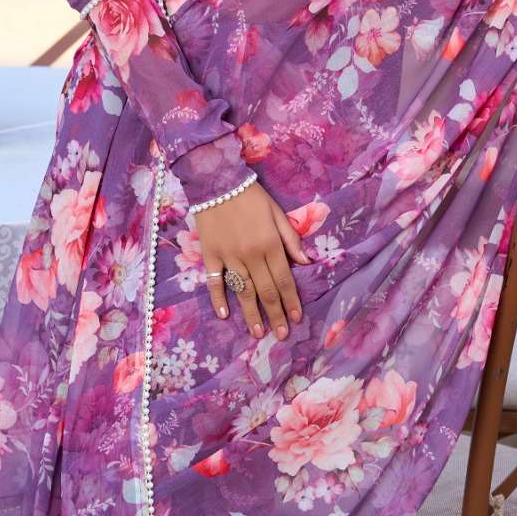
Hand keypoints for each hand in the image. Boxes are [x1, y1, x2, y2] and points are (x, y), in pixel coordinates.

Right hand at [194, 181, 310, 340]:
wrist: (217, 181)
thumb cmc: (250, 195)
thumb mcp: (276, 211)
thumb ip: (290, 238)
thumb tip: (306, 262)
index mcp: (270, 244)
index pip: (284, 279)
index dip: (291, 300)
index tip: (296, 318)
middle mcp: (250, 255)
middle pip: (266, 291)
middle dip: (275, 314)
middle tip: (281, 335)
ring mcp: (229, 257)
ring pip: (243, 291)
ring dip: (251, 314)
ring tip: (258, 333)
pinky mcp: (210, 255)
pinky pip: (214, 281)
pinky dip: (218, 299)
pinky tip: (224, 315)